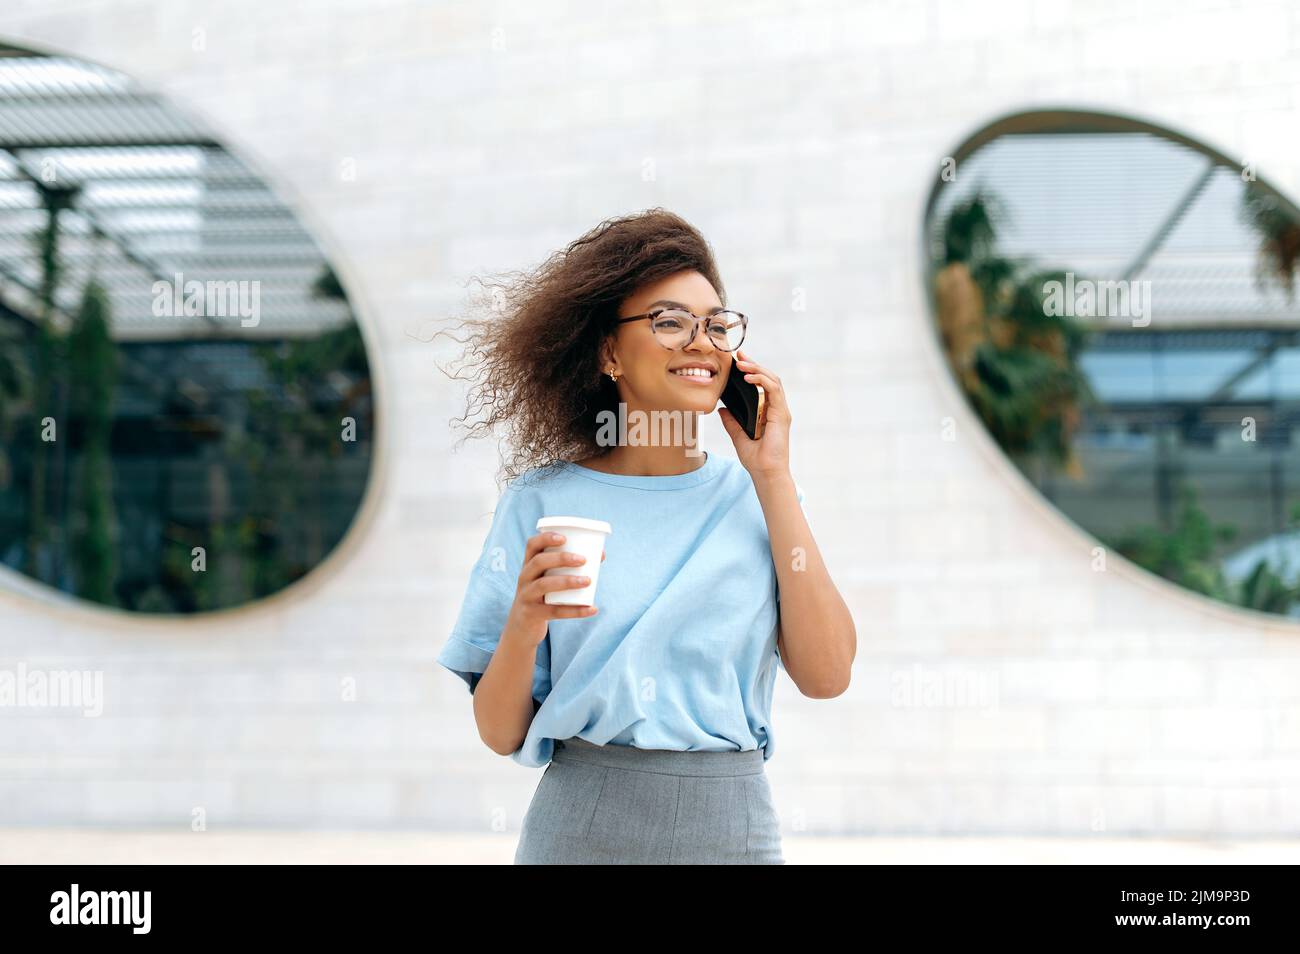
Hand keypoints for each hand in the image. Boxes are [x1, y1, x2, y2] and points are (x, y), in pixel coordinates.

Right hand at [503, 532, 603, 646]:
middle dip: (561, 558)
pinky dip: (575, 611)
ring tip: (588, 580)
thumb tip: (600, 556)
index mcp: (528, 565)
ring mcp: (526, 596)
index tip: (564, 538)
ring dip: (568, 581)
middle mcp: (524, 578)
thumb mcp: (548, 580)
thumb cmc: (543, 596)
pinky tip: (591, 608)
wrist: (522, 627)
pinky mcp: (532, 614)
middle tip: (583, 559)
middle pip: (538, 562)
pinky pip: (554, 612)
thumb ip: (568, 568)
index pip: (531, 545)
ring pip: (543, 585)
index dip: (546, 538)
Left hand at [717, 347, 791, 480]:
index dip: (752, 370)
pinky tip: (749, 376)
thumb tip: (722, 409)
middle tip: (739, 355)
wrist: (766, 474)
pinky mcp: (782, 415)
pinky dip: (762, 380)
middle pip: (768, 378)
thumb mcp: (738, 437)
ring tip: (742, 363)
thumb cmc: (756, 460)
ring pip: (773, 380)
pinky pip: (774, 391)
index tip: (738, 361)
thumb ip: (732, 422)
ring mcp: (781, 411)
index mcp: (768, 412)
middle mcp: (777, 409)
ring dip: (757, 369)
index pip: (762, 385)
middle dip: (754, 364)